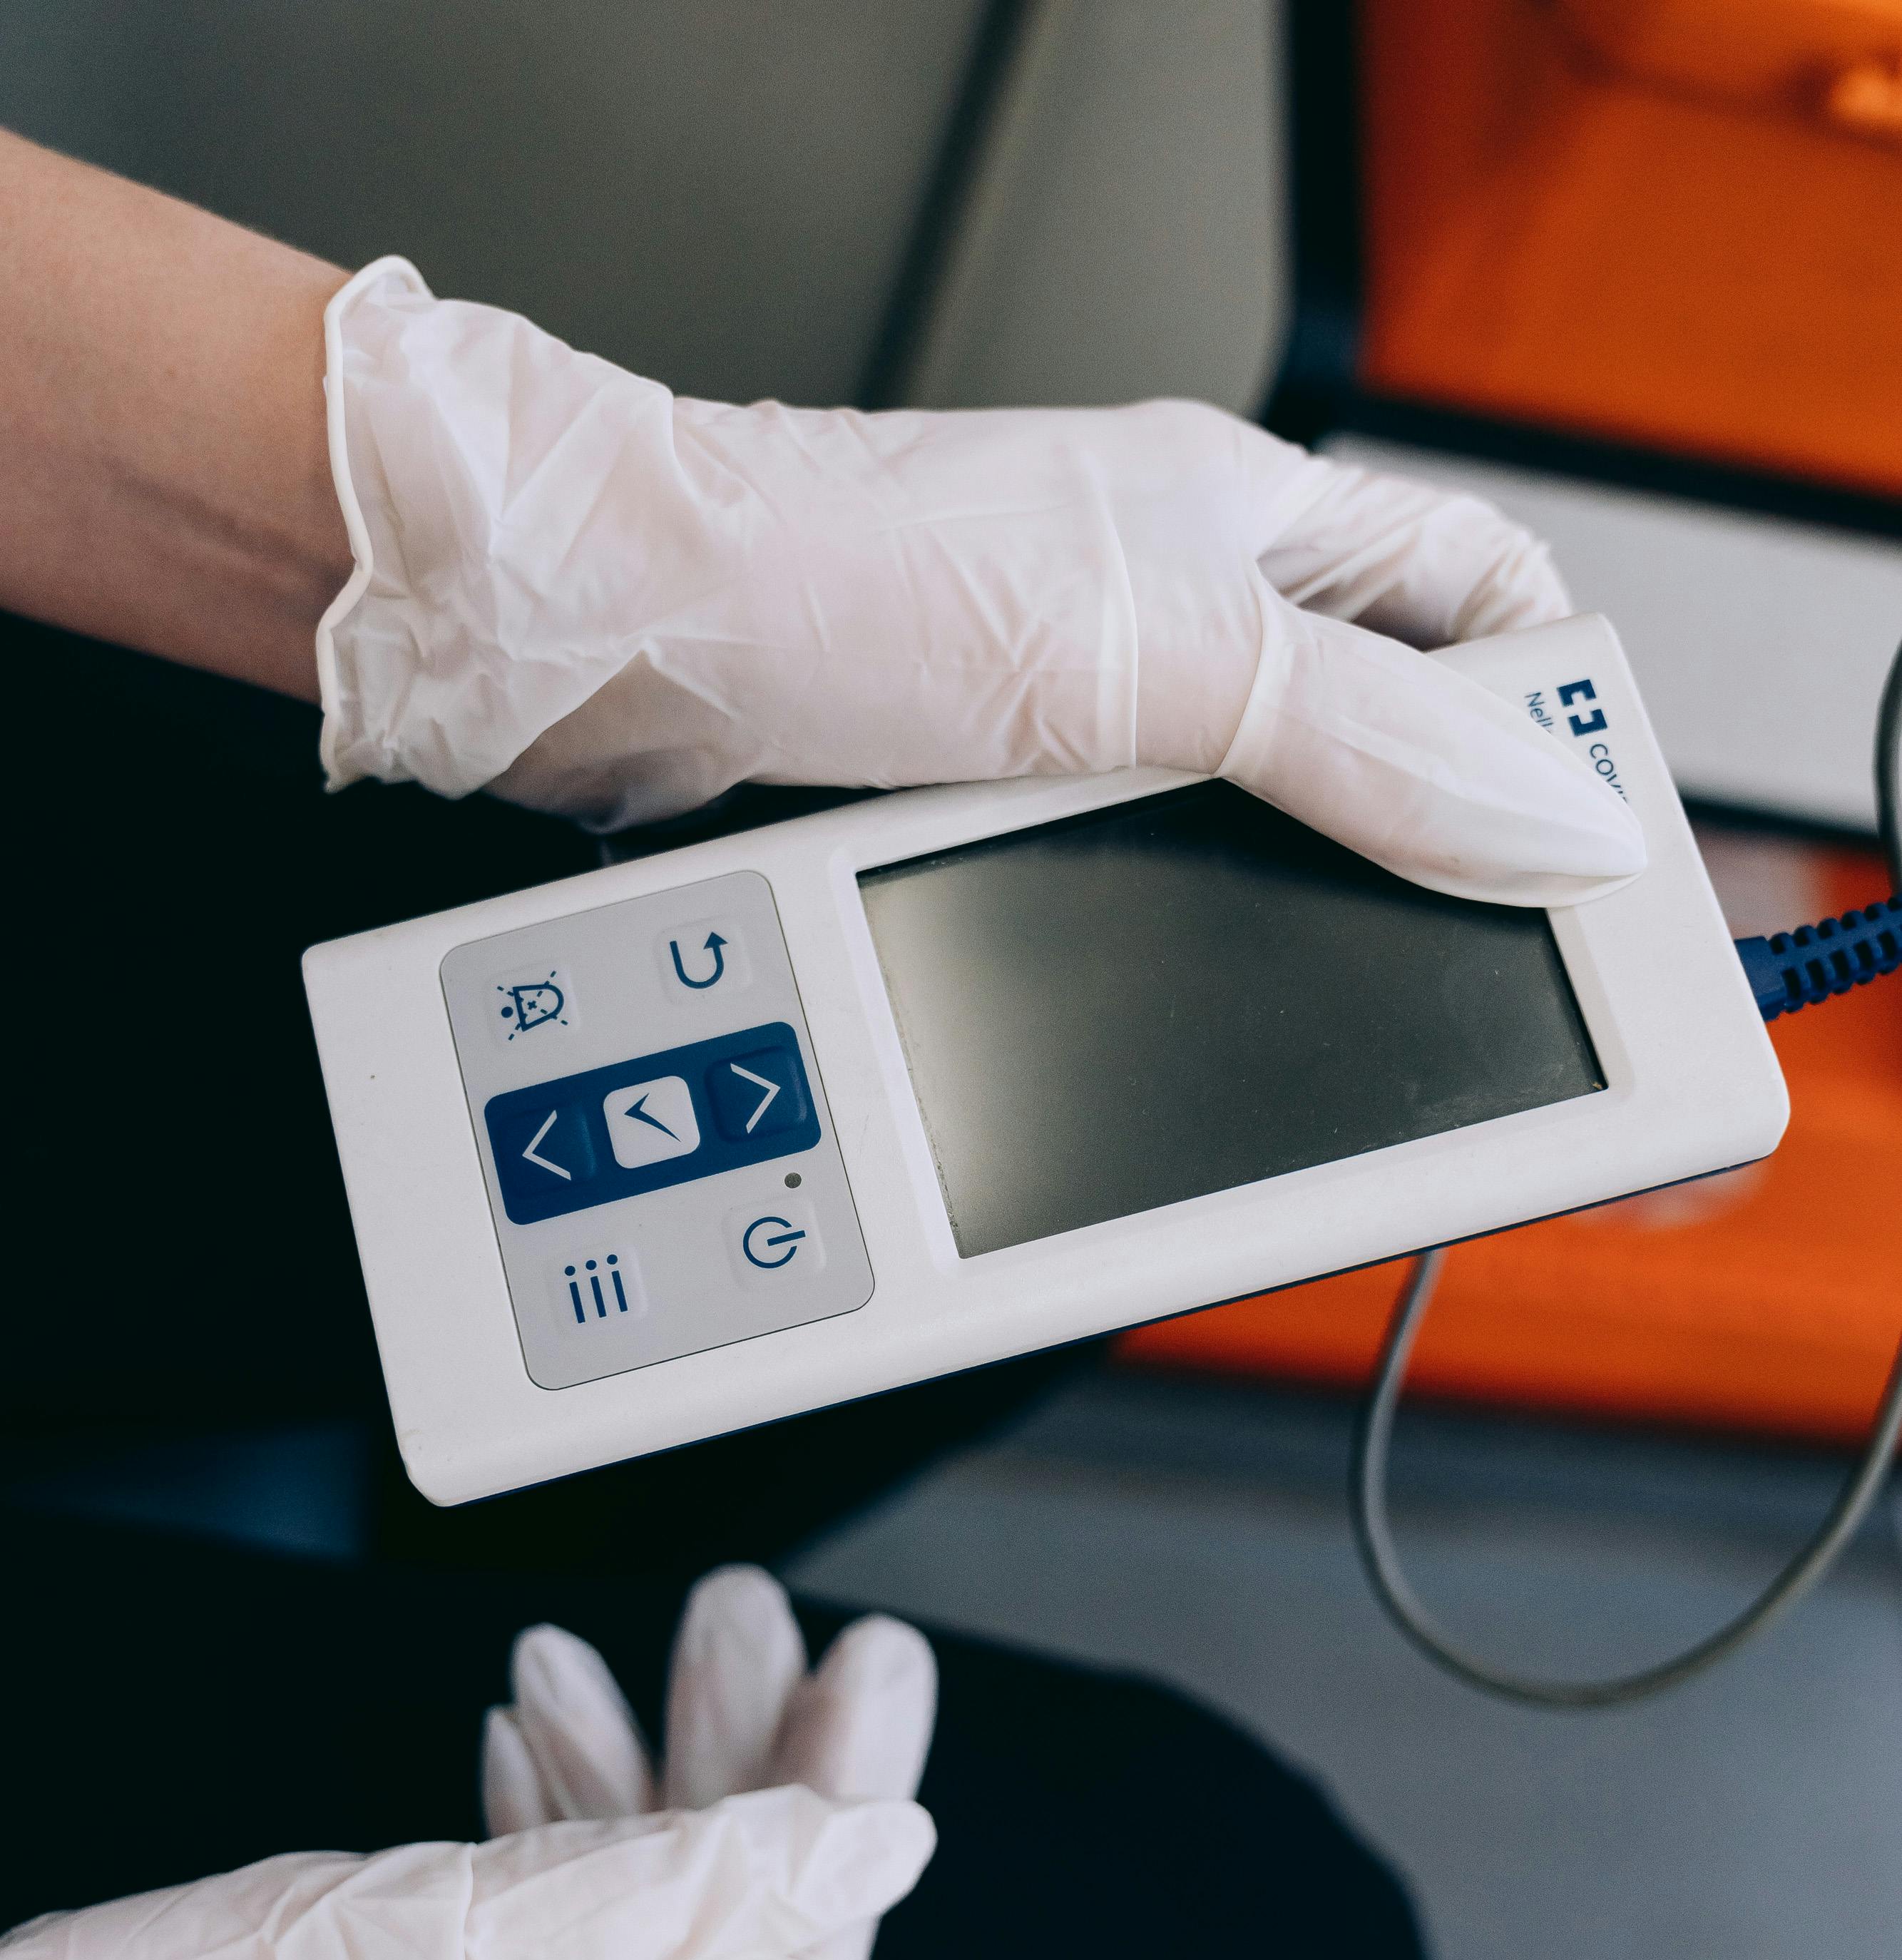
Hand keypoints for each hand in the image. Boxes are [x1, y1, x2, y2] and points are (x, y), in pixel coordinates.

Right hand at [0, 1576, 934, 1959]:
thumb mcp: (495, 1925)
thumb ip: (717, 1877)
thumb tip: (877, 1845)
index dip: (835, 1813)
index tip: (862, 1683)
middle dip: (729, 1784)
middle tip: (751, 1639)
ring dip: (619, 1810)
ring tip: (601, 1670)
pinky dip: (531, 1887)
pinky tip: (531, 1765)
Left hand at [318, 260, 1641, 908]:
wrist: (603, 643)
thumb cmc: (826, 576)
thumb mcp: (1141, 659)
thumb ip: (1354, 740)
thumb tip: (1542, 813)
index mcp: (1238, 518)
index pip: (1471, 589)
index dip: (1545, 701)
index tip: (1572, 833)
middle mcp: (1159, 598)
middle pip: (1367, 722)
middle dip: (1418, 839)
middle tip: (1463, 960)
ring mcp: (1065, 694)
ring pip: (1240, 812)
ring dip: (1280, 902)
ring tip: (1329, 995)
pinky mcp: (973, 784)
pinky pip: (1112, 869)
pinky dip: (1149, 934)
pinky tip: (1161, 991)